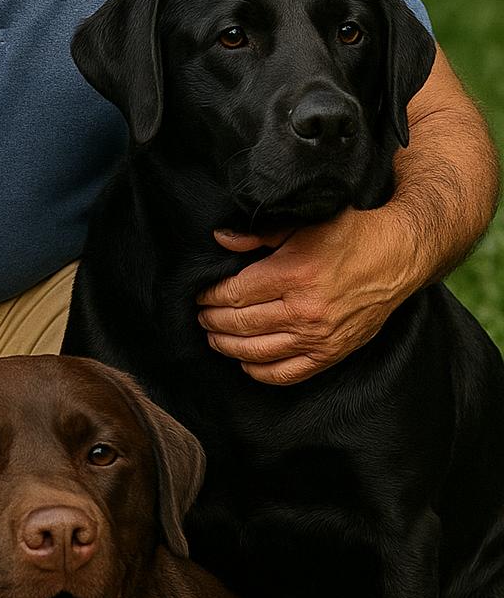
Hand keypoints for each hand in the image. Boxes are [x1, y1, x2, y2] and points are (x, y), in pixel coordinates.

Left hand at [197, 206, 416, 384]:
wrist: (396, 257)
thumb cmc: (349, 235)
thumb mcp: (301, 224)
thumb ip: (257, 235)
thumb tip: (221, 240)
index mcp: (293, 274)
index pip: (235, 293)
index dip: (211, 296)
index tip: (201, 294)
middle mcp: (304, 310)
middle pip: (241, 324)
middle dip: (213, 321)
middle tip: (201, 315)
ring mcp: (318, 337)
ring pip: (257, 352)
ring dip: (228, 346)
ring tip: (214, 336)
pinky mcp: (331, 354)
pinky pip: (286, 373)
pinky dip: (259, 371)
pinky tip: (245, 361)